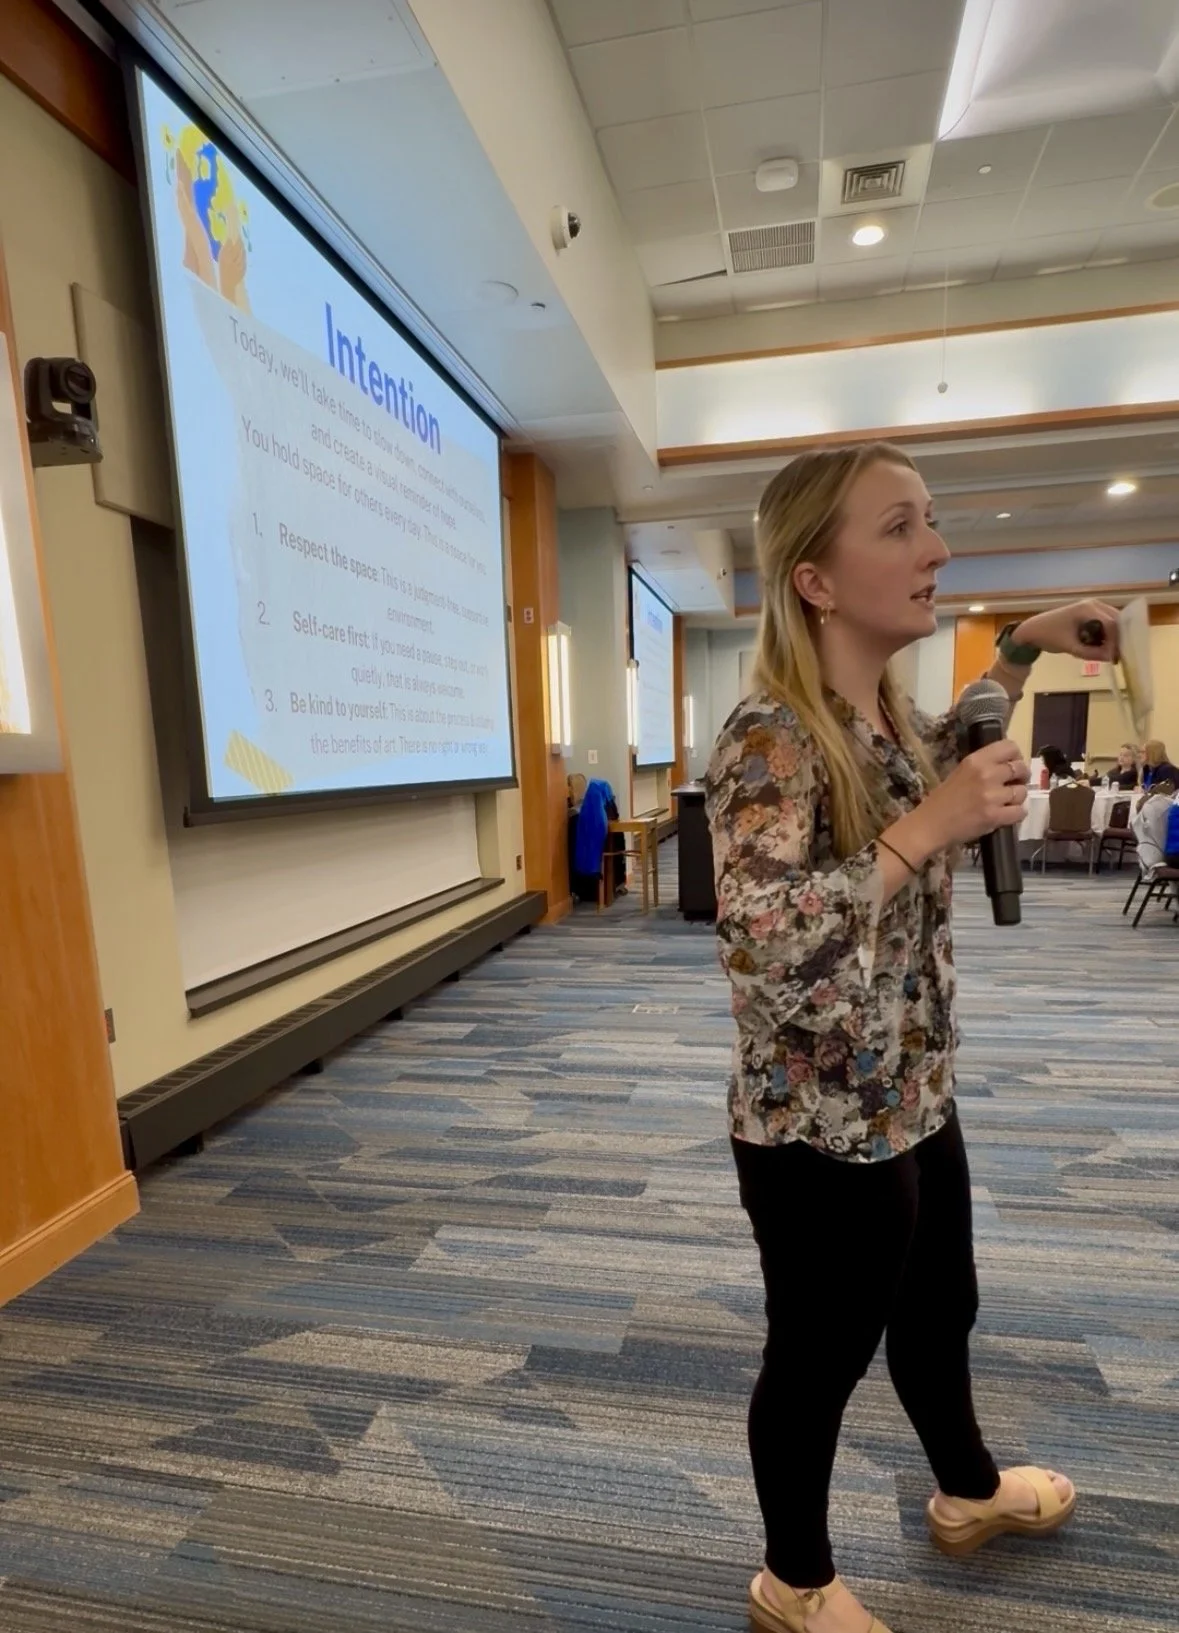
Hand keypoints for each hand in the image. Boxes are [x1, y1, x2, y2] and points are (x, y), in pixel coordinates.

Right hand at [911, 739, 1029, 850]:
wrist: (931, 824)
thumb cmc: (944, 798)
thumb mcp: (961, 772)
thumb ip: (984, 766)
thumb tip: (1008, 765)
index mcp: (976, 760)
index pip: (1010, 747)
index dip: (1016, 756)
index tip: (1012, 764)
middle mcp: (986, 774)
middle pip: (1021, 768)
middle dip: (1021, 777)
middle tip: (1014, 784)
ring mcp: (992, 796)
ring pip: (1022, 792)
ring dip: (1018, 798)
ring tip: (1006, 802)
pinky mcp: (994, 816)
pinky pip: (1020, 812)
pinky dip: (1017, 814)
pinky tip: (1007, 815)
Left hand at [1012, 599, 1119, 662]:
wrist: (1033, 630)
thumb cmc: (1048, 636)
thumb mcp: (1070, 647)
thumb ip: (1091, 653)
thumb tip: (1111, 658)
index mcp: (1087, 608)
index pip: (1111, 624)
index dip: (1115, 641)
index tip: (1114, 657)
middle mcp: (1093, 604)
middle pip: (1116, 621)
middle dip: (1117, 639)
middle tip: (1115, 656)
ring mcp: (1092, 606)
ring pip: (1112, 622)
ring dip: (1112, 637)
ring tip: (1108, 653)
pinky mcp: (1090, 613)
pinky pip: (1105, 623)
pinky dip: (1106, 634)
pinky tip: (1101, 647)